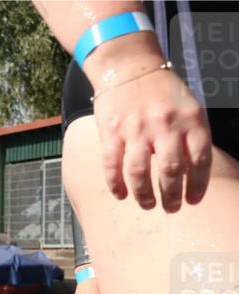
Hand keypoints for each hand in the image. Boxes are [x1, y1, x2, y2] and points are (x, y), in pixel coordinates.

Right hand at [91, 67, 211, 211]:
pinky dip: (116, 184)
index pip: (199, 161)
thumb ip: (191, 136)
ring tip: (147, 205)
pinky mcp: (111, 132)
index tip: (192, 201)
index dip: (197, 186)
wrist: (129, 67)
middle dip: (171, 196)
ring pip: (139, 173)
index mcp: (190, 119)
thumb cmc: (161, 92)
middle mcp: (165, 125)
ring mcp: (136, 129)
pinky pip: (112, 165)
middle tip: (171, 209)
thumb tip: (190, 174)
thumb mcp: (188, 108)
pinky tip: (121, 195)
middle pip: (170, 171)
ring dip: (144, 195)